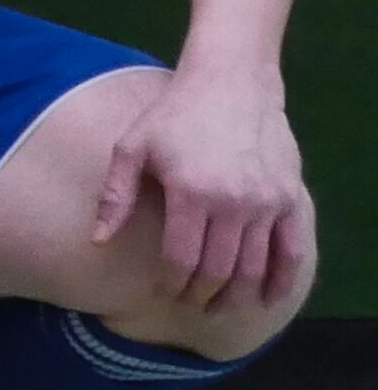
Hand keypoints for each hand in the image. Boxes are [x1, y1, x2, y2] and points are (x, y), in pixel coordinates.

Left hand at [97, 68, 314, 318]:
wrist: (231, 84)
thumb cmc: (174, 115)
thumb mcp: (133, 147)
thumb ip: (116, 196)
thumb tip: (97, 241)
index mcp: (190, 193)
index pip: (181, 259)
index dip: (171, 284)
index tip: (162, 293)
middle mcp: (233, 203)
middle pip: (217, 270)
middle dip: (200, 294)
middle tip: (189, 303)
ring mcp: (266, 203)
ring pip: (253, 267)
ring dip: (236, 294)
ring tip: (219, 306)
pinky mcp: (290, 198)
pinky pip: (292, 251)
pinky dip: (281, 280)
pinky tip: (268, 297)